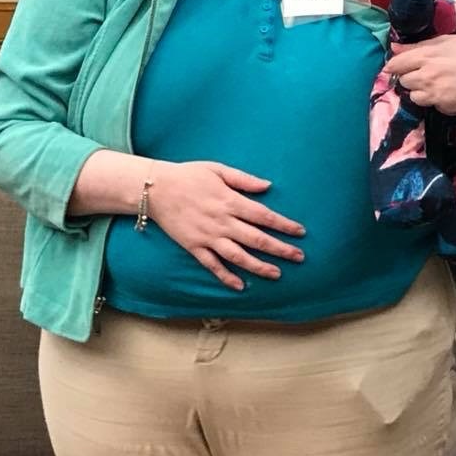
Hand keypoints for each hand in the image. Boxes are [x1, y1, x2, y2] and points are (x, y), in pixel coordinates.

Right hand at [148, 161, 305, 290]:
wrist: (155, 189)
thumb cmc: (189, 175)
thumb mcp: (217, 169)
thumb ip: (244, 179)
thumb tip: (268, 186)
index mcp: (230, 201)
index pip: (264, 215)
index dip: (284, 225)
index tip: (300, 232)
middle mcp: (222, 221)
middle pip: (256, 239)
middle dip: (280, 249)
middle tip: (299, 257)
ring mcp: (208, 236)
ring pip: (238, 256)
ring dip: (259, 266)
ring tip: (277, 274)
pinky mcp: (194, 247)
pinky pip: (212, 265)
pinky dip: (226, 276)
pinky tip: (240, 286)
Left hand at [384, 35, 455, 130]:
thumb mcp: (445, 42)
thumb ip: (417, 46)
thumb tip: (393, 47)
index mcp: (426, 54)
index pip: (394, 64)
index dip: (397, 67)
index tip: (403, 68)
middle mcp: (427, 73)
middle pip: (403, 81)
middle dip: (412, 79)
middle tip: (429, 75)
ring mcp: (435, 91)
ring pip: (413, 96)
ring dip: (422, 92)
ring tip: (440, 85)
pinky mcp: (444, 105)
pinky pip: (430, 106)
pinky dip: (437, 102)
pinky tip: (451, 93)